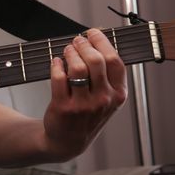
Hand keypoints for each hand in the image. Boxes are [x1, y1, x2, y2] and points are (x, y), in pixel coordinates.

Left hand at [42, 29, 127, 158]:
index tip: (92, 33)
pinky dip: (56, 65)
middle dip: (84, 45)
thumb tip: (97, 43)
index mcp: (118, 94)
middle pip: (96, 61)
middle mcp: (103, 100)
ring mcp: (83, 105)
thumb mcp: (107, 99)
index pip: (114, 61)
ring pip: (78, 68)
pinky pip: (59, 78)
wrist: (68, 141)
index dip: (102, 42)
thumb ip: (106, 75)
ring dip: (70, 53)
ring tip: (67, 50)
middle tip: (77, 40)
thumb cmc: (87, 114)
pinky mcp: (63, 107)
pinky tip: (56, 62)